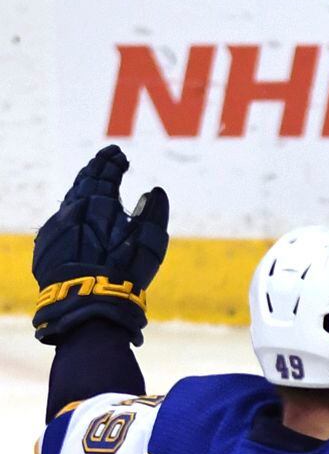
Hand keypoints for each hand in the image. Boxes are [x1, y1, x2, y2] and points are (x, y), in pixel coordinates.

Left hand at [32, 145, 170, 343]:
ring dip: (82, 186)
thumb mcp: (150, 243)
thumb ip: (155, 213)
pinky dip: (72, 208)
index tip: (120, 155)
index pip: (105, 173)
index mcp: (100, 202)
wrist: (85, 298)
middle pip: (84, 180)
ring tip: (92, 179)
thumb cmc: (124, 270)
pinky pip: (61, 217)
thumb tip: (154, 191)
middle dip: (97, 167)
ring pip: (70, 197)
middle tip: (107, 158)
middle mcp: (74, 208)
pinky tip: (77, 211)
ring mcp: (57, 224)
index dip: (113, 162)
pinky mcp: (47, 242)